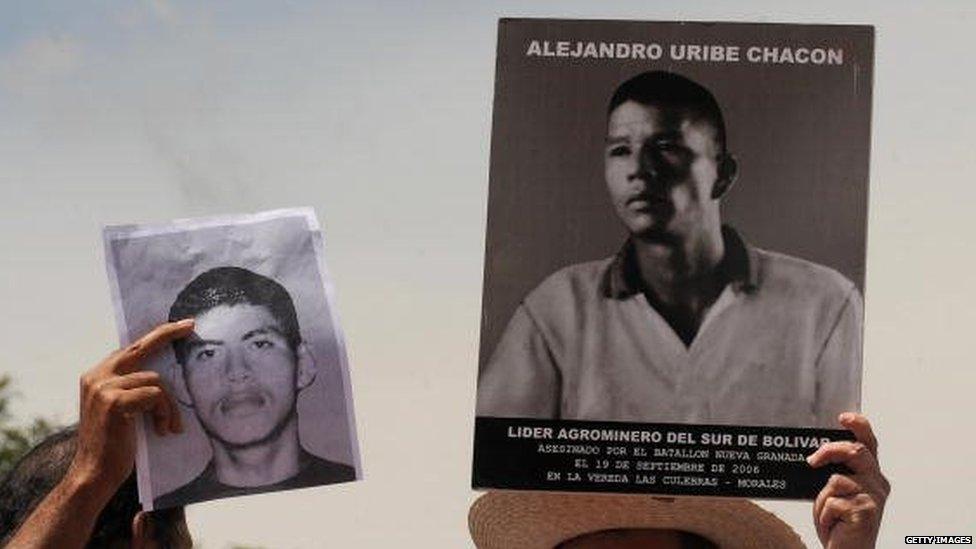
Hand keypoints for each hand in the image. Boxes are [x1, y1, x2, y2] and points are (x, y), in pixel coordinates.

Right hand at [66, 320, 193, 503]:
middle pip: (140, 348)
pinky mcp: (113, 401)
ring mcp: (103, 387)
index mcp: (96, 376)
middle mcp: (96, 376)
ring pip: (156, 381)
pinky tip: (162, 430)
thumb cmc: (114, 445)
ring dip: (169, 406)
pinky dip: (164, 412)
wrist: (94, 474)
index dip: (157, 335)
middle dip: (167, 334)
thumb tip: (160, 373)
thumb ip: (132, 387)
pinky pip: (155, 395)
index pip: (131, 348)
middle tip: (190, 326)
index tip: (182, 325)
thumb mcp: (121, 410)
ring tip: (168, 426)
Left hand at [808, 413, 889, 548]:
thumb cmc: (839, 522)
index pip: (868, 443)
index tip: (843, 417)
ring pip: (836, 480)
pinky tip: (834, 525)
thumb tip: (815, 453)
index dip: (858, 425)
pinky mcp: (865, 512)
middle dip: (830, 450)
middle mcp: (877, 484)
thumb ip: (834, 472)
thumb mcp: (834, 492)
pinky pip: (831, 502)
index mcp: (872, 475)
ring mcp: (873, 498)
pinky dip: (824, 515)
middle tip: (812, 460)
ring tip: (830, 515)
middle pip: (855, 451)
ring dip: (823, 500)